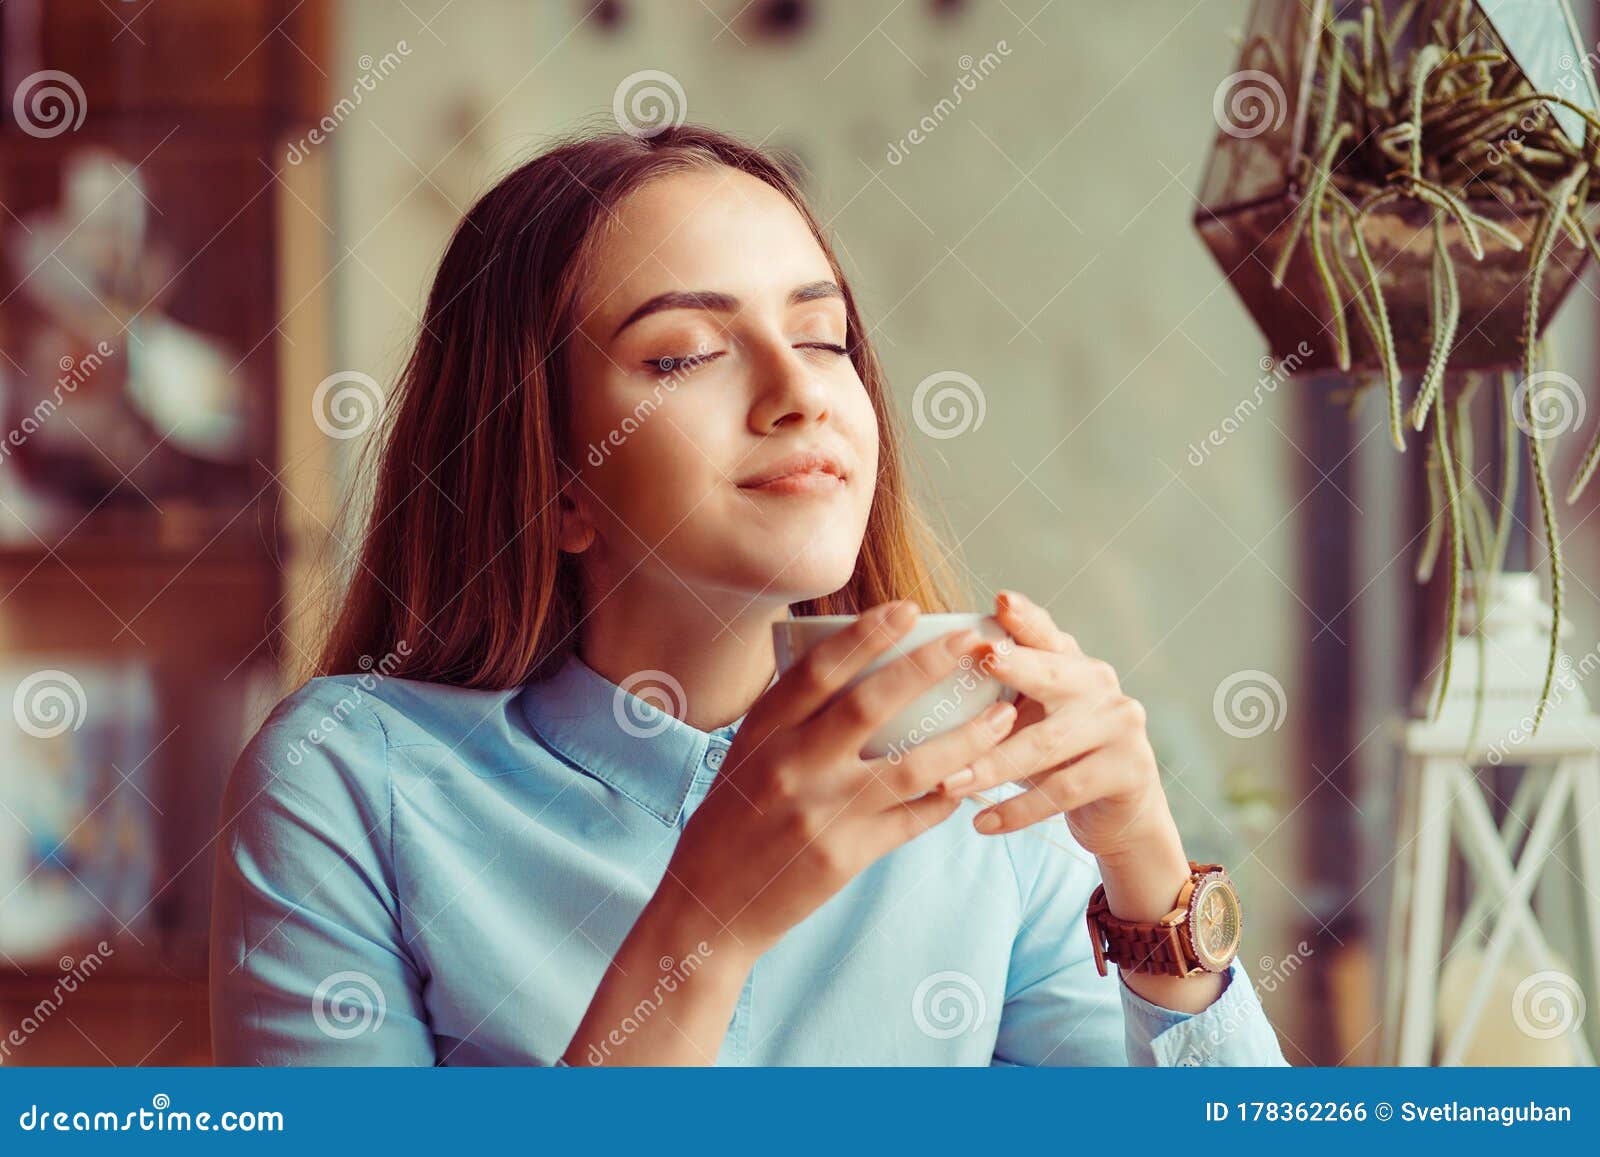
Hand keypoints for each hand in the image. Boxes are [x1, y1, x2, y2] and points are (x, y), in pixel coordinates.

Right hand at [663, 600, 1017, 959]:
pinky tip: (969, 781)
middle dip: (929, 666)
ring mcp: (822, 812)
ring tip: (1003, 717)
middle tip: (972, 643)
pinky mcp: (846, 855)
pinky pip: (912, 819)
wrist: (709, 905)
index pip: (819, 669)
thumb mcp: (747, 756)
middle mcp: (791, 765)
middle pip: (871, 703)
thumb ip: (791, 719)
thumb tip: (851, 671)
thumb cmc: (732, 821)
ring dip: (966, 738)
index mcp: (764, 732)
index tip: (907, 609)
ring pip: (913, 765)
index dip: (866, 634)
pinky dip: (945, 798)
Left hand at [937, 589, 1171, 858]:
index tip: (1000, 599)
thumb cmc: (1055, 760)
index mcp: (1069, 662)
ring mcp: (1119, 724)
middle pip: (1050, 674)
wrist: (1120, 815)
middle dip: (1015, 667)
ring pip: (1044, 743)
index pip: (1044, 633)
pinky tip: (982, 823)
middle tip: (982, 657)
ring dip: (990, 765)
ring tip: (946, 782)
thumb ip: (996, 699)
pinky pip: (1062, 790)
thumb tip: (915, 686)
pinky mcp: (1127, 769)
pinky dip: (1017, 810)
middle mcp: (1098, 683)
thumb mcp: (1027, 722)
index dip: (1025, 617)